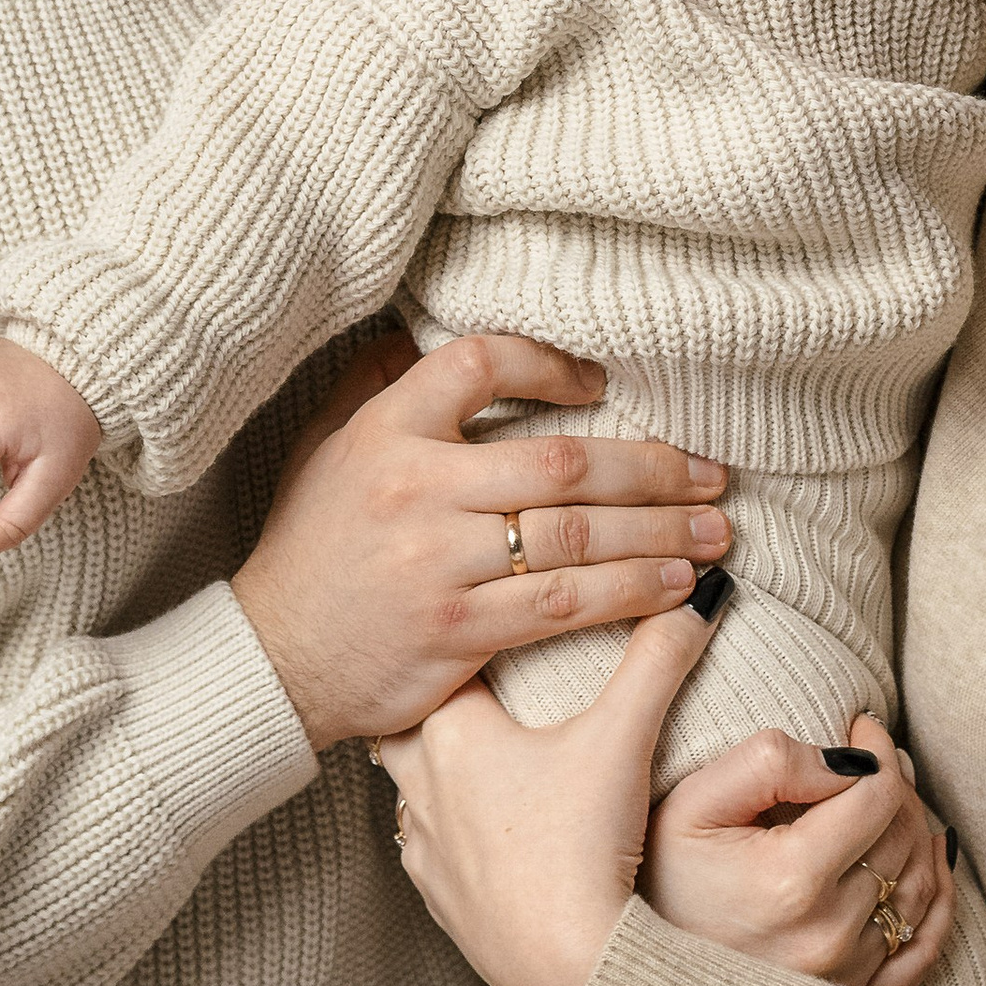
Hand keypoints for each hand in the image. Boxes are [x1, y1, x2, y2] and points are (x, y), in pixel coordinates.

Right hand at [231, 331, 731, 751]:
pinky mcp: (456, 631)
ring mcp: (437, 563)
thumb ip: (377, 386)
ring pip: (575, 536)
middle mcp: (414, 489)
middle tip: (713, 472)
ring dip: (660, 533)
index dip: (552, 364)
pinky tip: (676, 587)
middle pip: (560, 461)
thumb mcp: (325, 448)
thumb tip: (419, 327)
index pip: (480, 364)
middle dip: (652, 466)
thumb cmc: (310, 546)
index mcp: (385, 432)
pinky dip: (629, 593)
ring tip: (715, 531)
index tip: (605, 383)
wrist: (271, 658)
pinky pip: (562, 606)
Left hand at [378, 604, 719, 985]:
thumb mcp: (623, 738)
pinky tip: (488, 829)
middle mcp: (419, 784)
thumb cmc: (583, 846)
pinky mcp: (438, 899)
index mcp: (452, 732)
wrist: (569, 963)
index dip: (467, 638)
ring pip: (409, 785)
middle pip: (407, 718)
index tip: (491, 624)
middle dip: (439, 699)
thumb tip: (698, 596)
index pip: (442, 661)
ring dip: (439, 767)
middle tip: (479, 685)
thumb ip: (657, 659)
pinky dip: (451, 829)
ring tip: (482, 755)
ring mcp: (423, 847)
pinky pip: (429, 847)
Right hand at [644, 714, 956, 985]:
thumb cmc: (658, 877)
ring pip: (919, 885)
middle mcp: (828, 934)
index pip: (878, 794)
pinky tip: (930, 860)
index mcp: (792, 880)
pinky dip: (937, 898)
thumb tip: (848, 758)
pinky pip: (923, 945)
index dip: (879, 746)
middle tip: (871, 757)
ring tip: (888, 799)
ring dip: (916, 832)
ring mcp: (845, 974)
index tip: (860, 724)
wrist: (633, 969)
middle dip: (897, 783)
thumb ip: (770, 762)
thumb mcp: (693, 802)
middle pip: (903, 836)